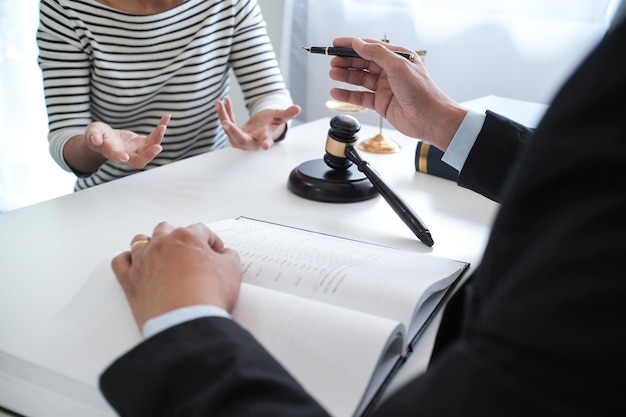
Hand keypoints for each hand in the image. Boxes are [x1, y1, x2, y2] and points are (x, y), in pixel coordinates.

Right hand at [84, 114, 169, 166]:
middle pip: (139, 161)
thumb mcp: (92, 133)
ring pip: (150, 149)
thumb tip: (96, 140)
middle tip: (157, 147)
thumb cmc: (96, 136)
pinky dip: (160, 128)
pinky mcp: (143, 143)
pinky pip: (154, 137)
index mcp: (112, 153)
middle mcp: (127, 155)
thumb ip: (93, 136)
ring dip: (158, 138)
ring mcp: (136, 150)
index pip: (117, 158)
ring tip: (163, 126)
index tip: (125, 157)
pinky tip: (166, 117)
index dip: (120, 157)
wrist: (105, 138)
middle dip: (149, 155)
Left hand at [111, 222, 242, 330]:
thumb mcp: (232, 270)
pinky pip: (120, 262)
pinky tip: (135, 264)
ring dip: (150, 244)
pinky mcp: (129, 280)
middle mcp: (162, 244)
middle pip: (167, 229)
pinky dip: (126, 260)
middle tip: (188, 252)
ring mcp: (143, 260)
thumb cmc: (208, 296)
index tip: (215, 252)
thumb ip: (228, 256)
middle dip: (178, 238)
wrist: (187, 322)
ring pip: (140, 240)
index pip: (201, 230)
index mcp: (187, 237)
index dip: (211, 241)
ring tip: (159, 254)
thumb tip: (224, 254)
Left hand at [215, 97, 300, 149]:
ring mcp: (240, 138)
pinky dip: (225, 112)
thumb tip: (298, 108)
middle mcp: (251, 142)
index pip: (265, 142)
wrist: (262, 128)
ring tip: (219, 102)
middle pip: (240, 139)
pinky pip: (227, 122)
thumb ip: (287, 114)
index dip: (266, 144)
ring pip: (229, 129)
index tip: (265, 147)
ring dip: (223, 115)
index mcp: (264, 139)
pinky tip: (224, 101)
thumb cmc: (271, 124)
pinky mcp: (233, 132)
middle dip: (232, 131)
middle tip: (225, 122)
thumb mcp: (279, 117)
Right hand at [328, 37, 465, 150]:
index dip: (352, 45)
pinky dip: (348, 95)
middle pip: (363, 63)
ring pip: (360, 79)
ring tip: (333, 74)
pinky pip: (360, 97)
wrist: (430, 118)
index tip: (336, 44)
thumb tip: (359, 44)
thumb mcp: (398, 66)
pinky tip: (337, 92)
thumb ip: (376, 53)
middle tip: (332, 61)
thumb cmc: (422, 92)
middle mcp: (391, 71)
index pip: (370, 47)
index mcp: (397, 57)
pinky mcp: (381, 103)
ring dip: (346, 76)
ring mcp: (385, 87)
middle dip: (346, 61)